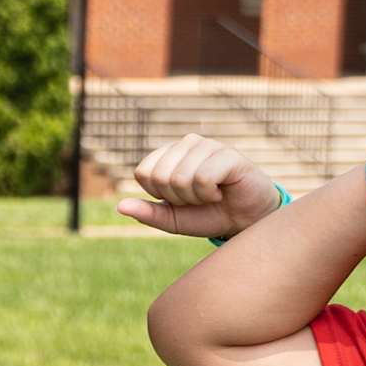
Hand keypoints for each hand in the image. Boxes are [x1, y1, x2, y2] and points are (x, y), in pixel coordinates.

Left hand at [116, 133, 285, 239]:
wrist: (246, 220)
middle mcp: (187, 144)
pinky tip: (222, 191)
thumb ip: (148, 213)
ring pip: (180, 178)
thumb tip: (120, 206)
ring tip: (211, 195)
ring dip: (195, 198)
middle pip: (160, 176)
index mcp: (169, 155)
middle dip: (178, 198)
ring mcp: (208, 145)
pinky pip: (202, 178)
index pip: (144, 173)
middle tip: (198, 198)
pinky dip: (209, 194)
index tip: (180, 199)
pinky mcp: (228, 154)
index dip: (160, 195)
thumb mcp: (173, 220)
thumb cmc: (209, 215)